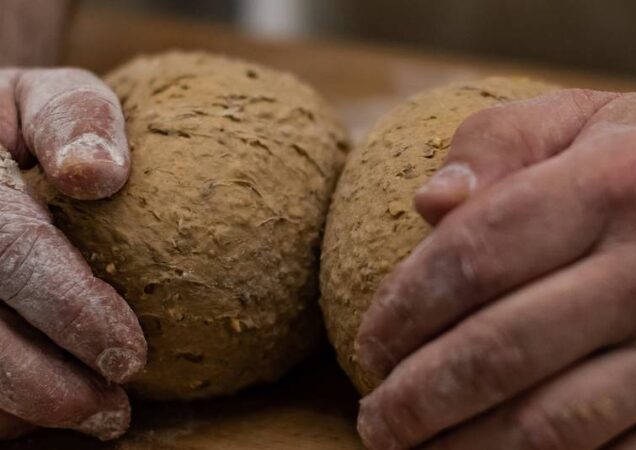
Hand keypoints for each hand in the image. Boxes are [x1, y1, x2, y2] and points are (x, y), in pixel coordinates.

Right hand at [0, 68, 144, 440]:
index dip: (69, 309)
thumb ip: (72, 119)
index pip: (8, 250)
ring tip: (97, 417)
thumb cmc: (16, 124)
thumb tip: (99, 173)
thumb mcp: (42, 97)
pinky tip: (45, 409)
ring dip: (23, 407)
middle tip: (113, 411)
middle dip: (43, 383)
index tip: (130, 355)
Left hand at [355, 89, 635, 448]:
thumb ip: (500, 143)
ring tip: (414, 448)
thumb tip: (427, 204)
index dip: (403, 308)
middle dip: (416, 398)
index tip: (370, 344)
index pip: (475, 254)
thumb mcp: (590, 120)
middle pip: (500, 351)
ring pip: (548, 429)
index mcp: (619, 182)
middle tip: (375, 418)